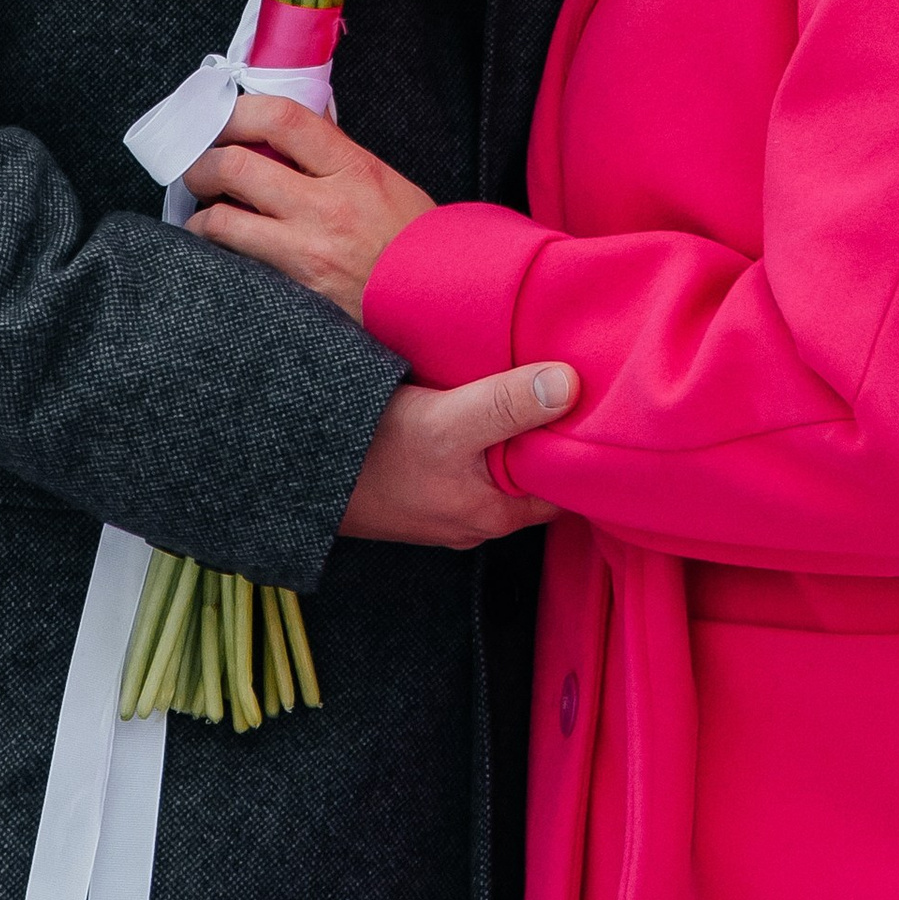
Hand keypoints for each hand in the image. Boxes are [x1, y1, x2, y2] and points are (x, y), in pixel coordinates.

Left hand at [185, 96, 433, 318]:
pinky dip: (216, 255)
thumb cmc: (416, 243)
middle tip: (196, 166)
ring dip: (198, 213)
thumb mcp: (384, 181)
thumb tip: (286, 127)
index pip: (281, 118)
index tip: (220, 116)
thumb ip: (335, 153)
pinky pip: (235, 265)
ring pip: (221, 220)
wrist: (442, 304)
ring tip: (202, 212)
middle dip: (201, 162)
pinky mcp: (294, 291)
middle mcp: (326, 206)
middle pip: (236, 165)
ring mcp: (307, 252)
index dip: (237, 111)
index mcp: (353, 168)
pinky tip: (217, 252)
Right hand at [342, 362, 578, 546]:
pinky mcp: (425, 489)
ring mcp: (449, 507)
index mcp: (497, 515)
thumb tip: (571, 385)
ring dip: (510, 432)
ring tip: (526, 383)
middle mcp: (478, 519)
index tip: (598, 403)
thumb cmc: (375, 455)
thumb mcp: (450, 422)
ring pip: (498, 467)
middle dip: (548, 434)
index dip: (583, 445)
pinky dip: (479, 435)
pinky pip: (468, 463)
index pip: (565, 486)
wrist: (300, 470)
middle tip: (568, 381)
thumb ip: (508, 405)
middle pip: (532, 474)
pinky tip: (475, 402)